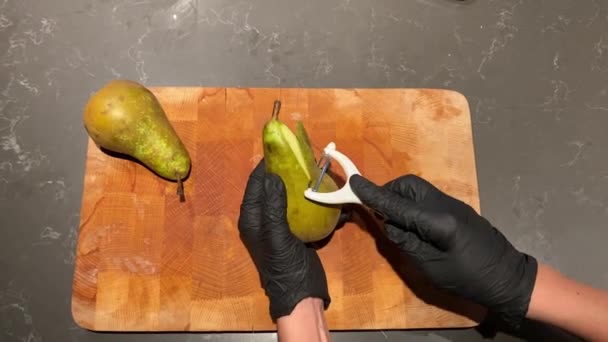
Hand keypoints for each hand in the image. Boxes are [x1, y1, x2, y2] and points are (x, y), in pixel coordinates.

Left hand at [238, 160, 329, 320]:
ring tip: (311, 170)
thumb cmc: (284, 264)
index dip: (265, 166)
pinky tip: (320, 191)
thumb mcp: (277, 234)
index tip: (279, 148)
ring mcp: (278, 226)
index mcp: (252, 218)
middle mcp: (262, 219)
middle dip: (283, 172)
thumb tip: (272, 175)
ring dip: (296, 184)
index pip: (255, 184)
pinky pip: (298, 209)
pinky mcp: (294, 231)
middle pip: (270, 188)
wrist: (301, 293)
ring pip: (285, 197)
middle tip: (299, 157)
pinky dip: (307, 199)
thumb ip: (273, 205)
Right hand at [350, 174, 536, 328]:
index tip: (353, 183)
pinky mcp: (457, 209)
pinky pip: (427, 198)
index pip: (397, 204)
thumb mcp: (430, 266)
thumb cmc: (468, 278)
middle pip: (407, 186)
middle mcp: (444, 204)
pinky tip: (412, 224)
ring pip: (417, 190)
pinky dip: (412, 205)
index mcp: (437, 220)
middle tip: (378, 213)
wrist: (508, 278)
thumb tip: (386, 223)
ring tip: (393, 221)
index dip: (373, 195)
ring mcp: (453, 204)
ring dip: (400, 199)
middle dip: (388, 193)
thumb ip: (405, 241)